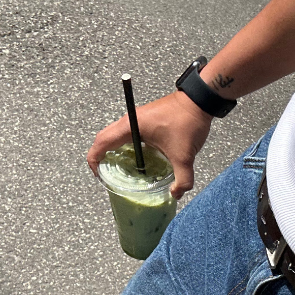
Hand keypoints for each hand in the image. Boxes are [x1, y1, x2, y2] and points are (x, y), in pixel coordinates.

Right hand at [87, 90, 212, 198]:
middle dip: (101, 157)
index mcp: (131, 126)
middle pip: (104, 139)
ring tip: (121, 170)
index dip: (94, 160)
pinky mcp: (145, 119)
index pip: (101, 143)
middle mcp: (129, 120)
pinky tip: (138, 159)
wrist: (200, 99)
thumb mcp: (184, 156)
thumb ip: (182, 179)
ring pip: (115, 135)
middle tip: (107, 175)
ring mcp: (137, 118)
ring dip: (113, 151)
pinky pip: (127, 133)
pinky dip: (126, 146)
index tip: (99, 175)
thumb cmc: (187, 121)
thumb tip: (176, 194)